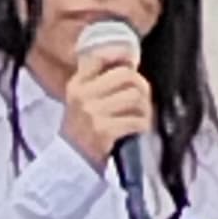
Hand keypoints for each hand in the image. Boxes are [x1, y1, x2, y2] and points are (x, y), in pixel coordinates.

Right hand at [59, 38, 150, 167]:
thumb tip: (127, 59)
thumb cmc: (83, 129)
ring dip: (145, 108)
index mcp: (77, 84)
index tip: (131, 65)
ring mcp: (92, 113)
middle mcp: (82, 96)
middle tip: (143, 98)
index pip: (100, 57)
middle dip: (141, 86)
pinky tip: (138, 129)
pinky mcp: (103, 131)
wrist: (72, 161)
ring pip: (135, 97)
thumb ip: (98, 79)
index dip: (122, 57)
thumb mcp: (82, 100)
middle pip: (126, 75)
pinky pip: (136, 120)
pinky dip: (143, 125)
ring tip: (141, 116)